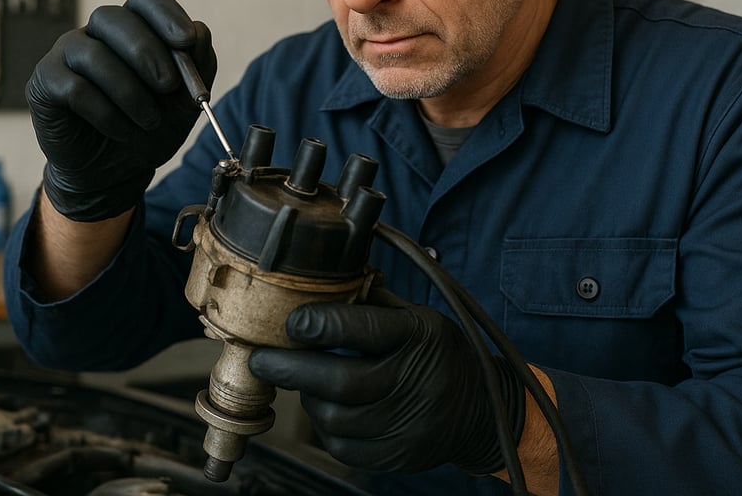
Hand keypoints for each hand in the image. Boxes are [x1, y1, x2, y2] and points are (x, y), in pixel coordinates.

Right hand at [26, 0, 216, 221]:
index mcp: (133, 28)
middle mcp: (96, 33)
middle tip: (168, 86)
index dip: (166, 13)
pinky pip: (74, 87)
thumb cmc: (150, 127)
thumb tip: (199, 31)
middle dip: (147, 52)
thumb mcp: (185, 101)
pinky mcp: (46, 82)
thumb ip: (198, 66)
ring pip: (94, 54)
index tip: (186, 40)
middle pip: (115, 18)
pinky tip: (121, 130)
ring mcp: (67, 54)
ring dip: (129, 92)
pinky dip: (105, 112)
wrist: (117, 171)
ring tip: (149, 121)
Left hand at [248, 301, 523, 474]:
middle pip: (341, 381)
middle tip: (261, 359)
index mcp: (419, 336)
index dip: (322, 325)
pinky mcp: (396, 456)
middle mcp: (415, 381)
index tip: (291, 321)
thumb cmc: (437, 351)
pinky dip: (326, 426)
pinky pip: (343, 446)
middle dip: (292, 369)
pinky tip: (328, 407)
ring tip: (305, 381)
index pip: (366, 329)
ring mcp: (406, 424)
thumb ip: (371, 305)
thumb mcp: (417, 316)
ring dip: (309, 398)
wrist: (480, 409)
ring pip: (336, 418)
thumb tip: (316, 286)